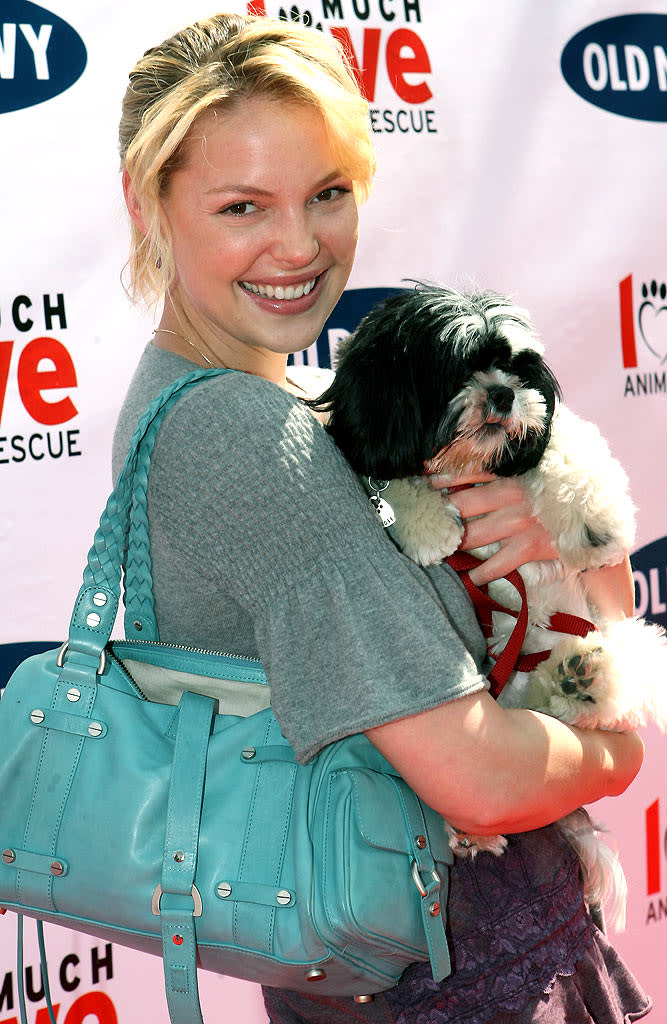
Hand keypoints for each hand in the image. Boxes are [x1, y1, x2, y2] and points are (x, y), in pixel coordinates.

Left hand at [428, 472, 558, 584]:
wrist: (601, 519)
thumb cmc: (565, 493)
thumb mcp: (541, 471)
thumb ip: (513, 468)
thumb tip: (478, 462)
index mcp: (515, 473)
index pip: (471, 472)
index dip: (444, 477)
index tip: (424, 483)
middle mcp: (514, 496)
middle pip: (463, 504)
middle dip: (442, 512)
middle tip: (423, 519)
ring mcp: (521, 523)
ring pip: (474, 534)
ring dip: (454, 542)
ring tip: (437, 548)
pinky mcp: (531, 546)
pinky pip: (498, 564)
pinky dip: (480, 573)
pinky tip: (467, 579)